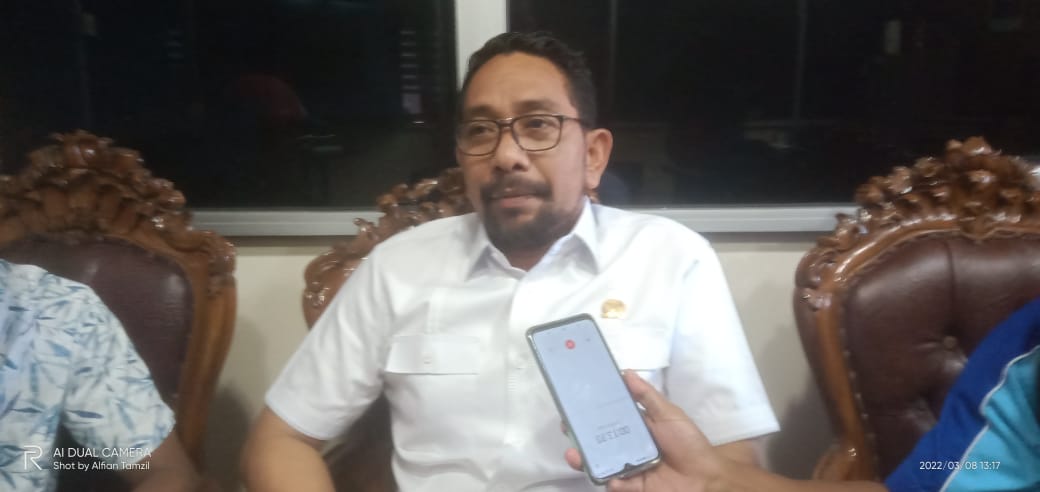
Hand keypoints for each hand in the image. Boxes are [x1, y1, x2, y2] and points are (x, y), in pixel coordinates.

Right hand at [564, 370, 723, 491]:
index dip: (592, 411)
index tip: (575, 402)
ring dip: (585, 459)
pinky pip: (616, 484)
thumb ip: (647, 396)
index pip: (609, 417)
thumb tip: (626, 372)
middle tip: (566, 426)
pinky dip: (612, 482)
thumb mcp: (669, 414)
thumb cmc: (689, 444)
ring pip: (601, 462)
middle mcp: (628, 446)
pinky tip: (613, 478)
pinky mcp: (632, 487)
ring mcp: (629, 468)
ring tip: (574, 455)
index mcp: (636, 428)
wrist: (706, 479)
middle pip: (598, 440)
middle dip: (580, 434)